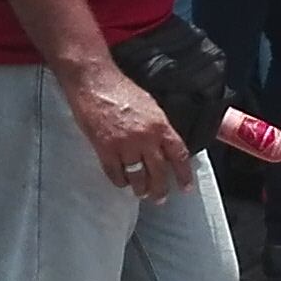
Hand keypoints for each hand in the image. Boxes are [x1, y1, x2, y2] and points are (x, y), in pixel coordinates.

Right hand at [64, 60, 191, 200]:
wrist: (95, 82)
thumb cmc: (121, 89)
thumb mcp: (150, 106)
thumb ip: (159, 128)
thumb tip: (165, 147)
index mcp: (160, 125)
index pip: (178, 155)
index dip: (183, 174)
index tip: (185, 187)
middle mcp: (145, 138)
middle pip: (158, 172)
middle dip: (160, 189)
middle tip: (160, 198)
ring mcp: (124, 146)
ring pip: (137, 177)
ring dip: (140, 189)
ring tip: (141, 193)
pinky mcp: (105, 149)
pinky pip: (116, 174)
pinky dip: (120, 181)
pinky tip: (122, 182)